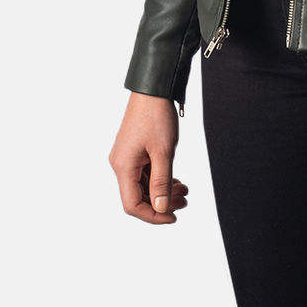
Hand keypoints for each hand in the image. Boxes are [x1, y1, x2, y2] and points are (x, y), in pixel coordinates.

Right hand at [109, 92, 187, 223]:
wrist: (153, 89)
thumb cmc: (157, 116)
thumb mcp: (164, 151)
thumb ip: (162, 182)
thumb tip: (161, 208)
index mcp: (123, 167)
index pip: (133, 205)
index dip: (153, 215)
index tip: (173, 217)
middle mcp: (121, 164)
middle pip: (138, 196)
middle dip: (162, 202)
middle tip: (185, 201)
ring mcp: (127, 157)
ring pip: (143, 185)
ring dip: (163, 190)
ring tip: (185, 190)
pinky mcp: (134, 150)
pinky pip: (145, 173)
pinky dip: (160, 179)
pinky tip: (176, 180)